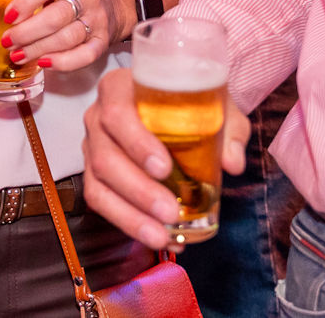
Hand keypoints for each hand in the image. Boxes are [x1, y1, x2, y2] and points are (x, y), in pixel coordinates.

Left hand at [0, 0, 125, 72]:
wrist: (111, 2)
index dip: (27, 0)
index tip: (8, 16)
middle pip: (57, 16)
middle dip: (27, 32)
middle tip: (7, 41)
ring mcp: (98, 20)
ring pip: (67, 38)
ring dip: (38, 49)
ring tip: (17, 55)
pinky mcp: (103, 41)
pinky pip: (84, 56)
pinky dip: (63, 62)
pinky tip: (43, 63)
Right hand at [82, 68, 246, 251]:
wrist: (175, 105)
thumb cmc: (190, 101)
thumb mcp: (214, 104)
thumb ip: (228, 129)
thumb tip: (232, 163)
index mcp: (119, 88)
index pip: (118, 113)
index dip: (136, 143)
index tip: (164, 168)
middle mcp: (97, 116)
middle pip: (106, 156)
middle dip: (139, 190)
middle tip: (171, 211)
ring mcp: (92, 146)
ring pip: (99, 184)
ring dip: (131, 214)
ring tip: (162, 235)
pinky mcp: (94, 173)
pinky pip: (100, 201)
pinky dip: (127, 222)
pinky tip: (156, 236)